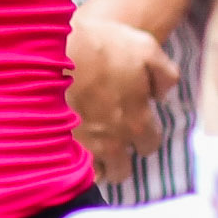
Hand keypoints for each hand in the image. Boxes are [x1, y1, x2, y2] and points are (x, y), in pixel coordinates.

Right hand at [65, 12, 177, 178]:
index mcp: (138, 120)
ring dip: (97, 164)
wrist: (52, 49)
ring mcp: (85, 144)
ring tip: (90, 154)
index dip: (143, 138)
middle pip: (124, 167)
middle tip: (113, 145)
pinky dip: (74, 164)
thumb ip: (165, 75)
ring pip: (98, 172)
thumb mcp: (145, 48)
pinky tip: (69, 153)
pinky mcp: (59, 142)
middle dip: (121, 158)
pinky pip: (71, 167)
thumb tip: (161, 97)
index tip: (135, 130)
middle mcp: (114, 139)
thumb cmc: (100, 45)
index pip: (149, 144)